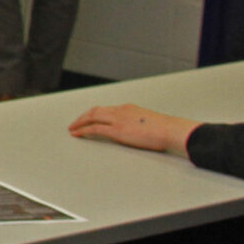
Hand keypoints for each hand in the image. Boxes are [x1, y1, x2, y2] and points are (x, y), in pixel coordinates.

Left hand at [67, 103, 197, 159]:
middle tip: (75, 123)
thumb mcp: (148, 122)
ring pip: (92, 117)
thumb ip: (137, 123)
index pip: (106, 109)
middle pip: (95, 111)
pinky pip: (94, 128)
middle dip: (83, 117)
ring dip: (80, 122)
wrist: (171, 130)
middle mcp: (121, 111)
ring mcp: (118, 120)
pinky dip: (83, 130)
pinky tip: (77, 134)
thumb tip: (134, 131)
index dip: (94, 114)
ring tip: (72, 129)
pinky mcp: (117, 130)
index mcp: (129, 108)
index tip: (88, 119)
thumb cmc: (165, 130)